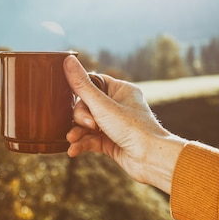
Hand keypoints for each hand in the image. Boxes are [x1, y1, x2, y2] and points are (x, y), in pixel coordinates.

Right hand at [63, 55, 185, 193]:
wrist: (151, 159)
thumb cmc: (133, 128)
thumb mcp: (102, 105)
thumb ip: (82, 85)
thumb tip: (67, 60)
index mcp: (121, 90)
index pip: (93, 83)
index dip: (81, 92)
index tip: (72, 98)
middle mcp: (118, 106)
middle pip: (86, 106)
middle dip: (81, 117)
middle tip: (88, 124)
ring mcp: (114, 125)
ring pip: (86, 124)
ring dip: (77, 132)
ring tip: (72, 139)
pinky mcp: (111, 142)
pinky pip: (91, 139)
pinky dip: (82, 144)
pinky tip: (74, 150)